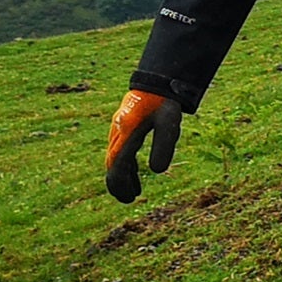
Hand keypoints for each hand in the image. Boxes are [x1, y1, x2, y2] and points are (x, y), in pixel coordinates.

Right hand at [104, 89, 182, 203]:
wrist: (156, 82)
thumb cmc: (164, 103)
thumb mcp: (169, 123)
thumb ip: (164, 146)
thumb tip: (158, 171)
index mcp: (127, 135)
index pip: (118, 167)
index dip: (121, 186)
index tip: (131, 198)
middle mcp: (118, 134)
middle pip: (112, 165)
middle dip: (118, 185)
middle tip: (130, 200)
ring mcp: (119, 131)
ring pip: (115, 159)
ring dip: (123, 177)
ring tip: (134, 192)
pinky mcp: (123, 128)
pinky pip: (119, 151)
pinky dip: (125, 166)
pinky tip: (135, 174)